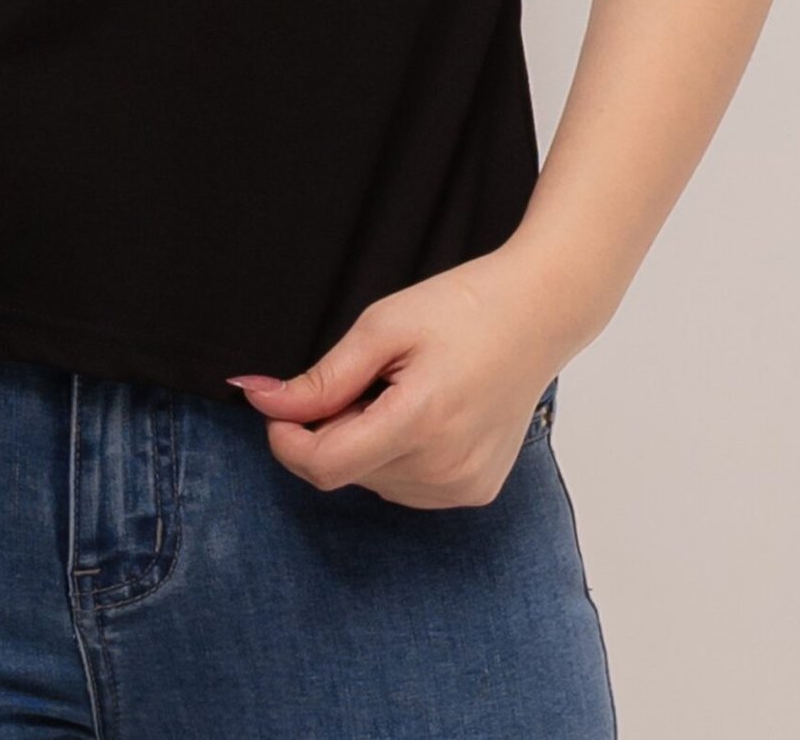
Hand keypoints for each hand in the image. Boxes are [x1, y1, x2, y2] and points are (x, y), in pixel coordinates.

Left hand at [227, 245, 573, 508]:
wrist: (539, 313)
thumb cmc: (463, 307)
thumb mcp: (383, 326)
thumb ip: (323, 378)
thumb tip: (260, 400)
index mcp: (421, 423)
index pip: (324, 467)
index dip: (287, 440)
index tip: (277, 404)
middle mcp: (445, 469)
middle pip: (347, 472)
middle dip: (332, 429)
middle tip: (362, 375)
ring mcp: (464, 487)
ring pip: (374, 481)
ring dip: (365, 443)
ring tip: (400, 389)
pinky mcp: (476, 492)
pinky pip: (407, 486)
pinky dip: (396, 454)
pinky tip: (423, 412)